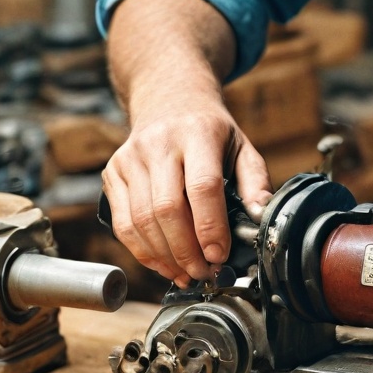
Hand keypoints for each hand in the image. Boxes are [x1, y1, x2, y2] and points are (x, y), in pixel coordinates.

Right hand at [101, 98, 269, 287]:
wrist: (169, 100)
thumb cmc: (210, 130)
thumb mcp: (241, 145)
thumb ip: (256, 182)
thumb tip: (260, 218)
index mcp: (198, 132)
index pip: (202, 186)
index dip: (210, 227)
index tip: (220, 255)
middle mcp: (159, 143)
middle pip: (167, 208)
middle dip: (187, 250)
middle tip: (205, 272)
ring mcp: (130, 158)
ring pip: (141, 221)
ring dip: (165, 257)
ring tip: (187, 273)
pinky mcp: (112, 173)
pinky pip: (123, 223)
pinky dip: (142, 251)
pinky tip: (163, 263)